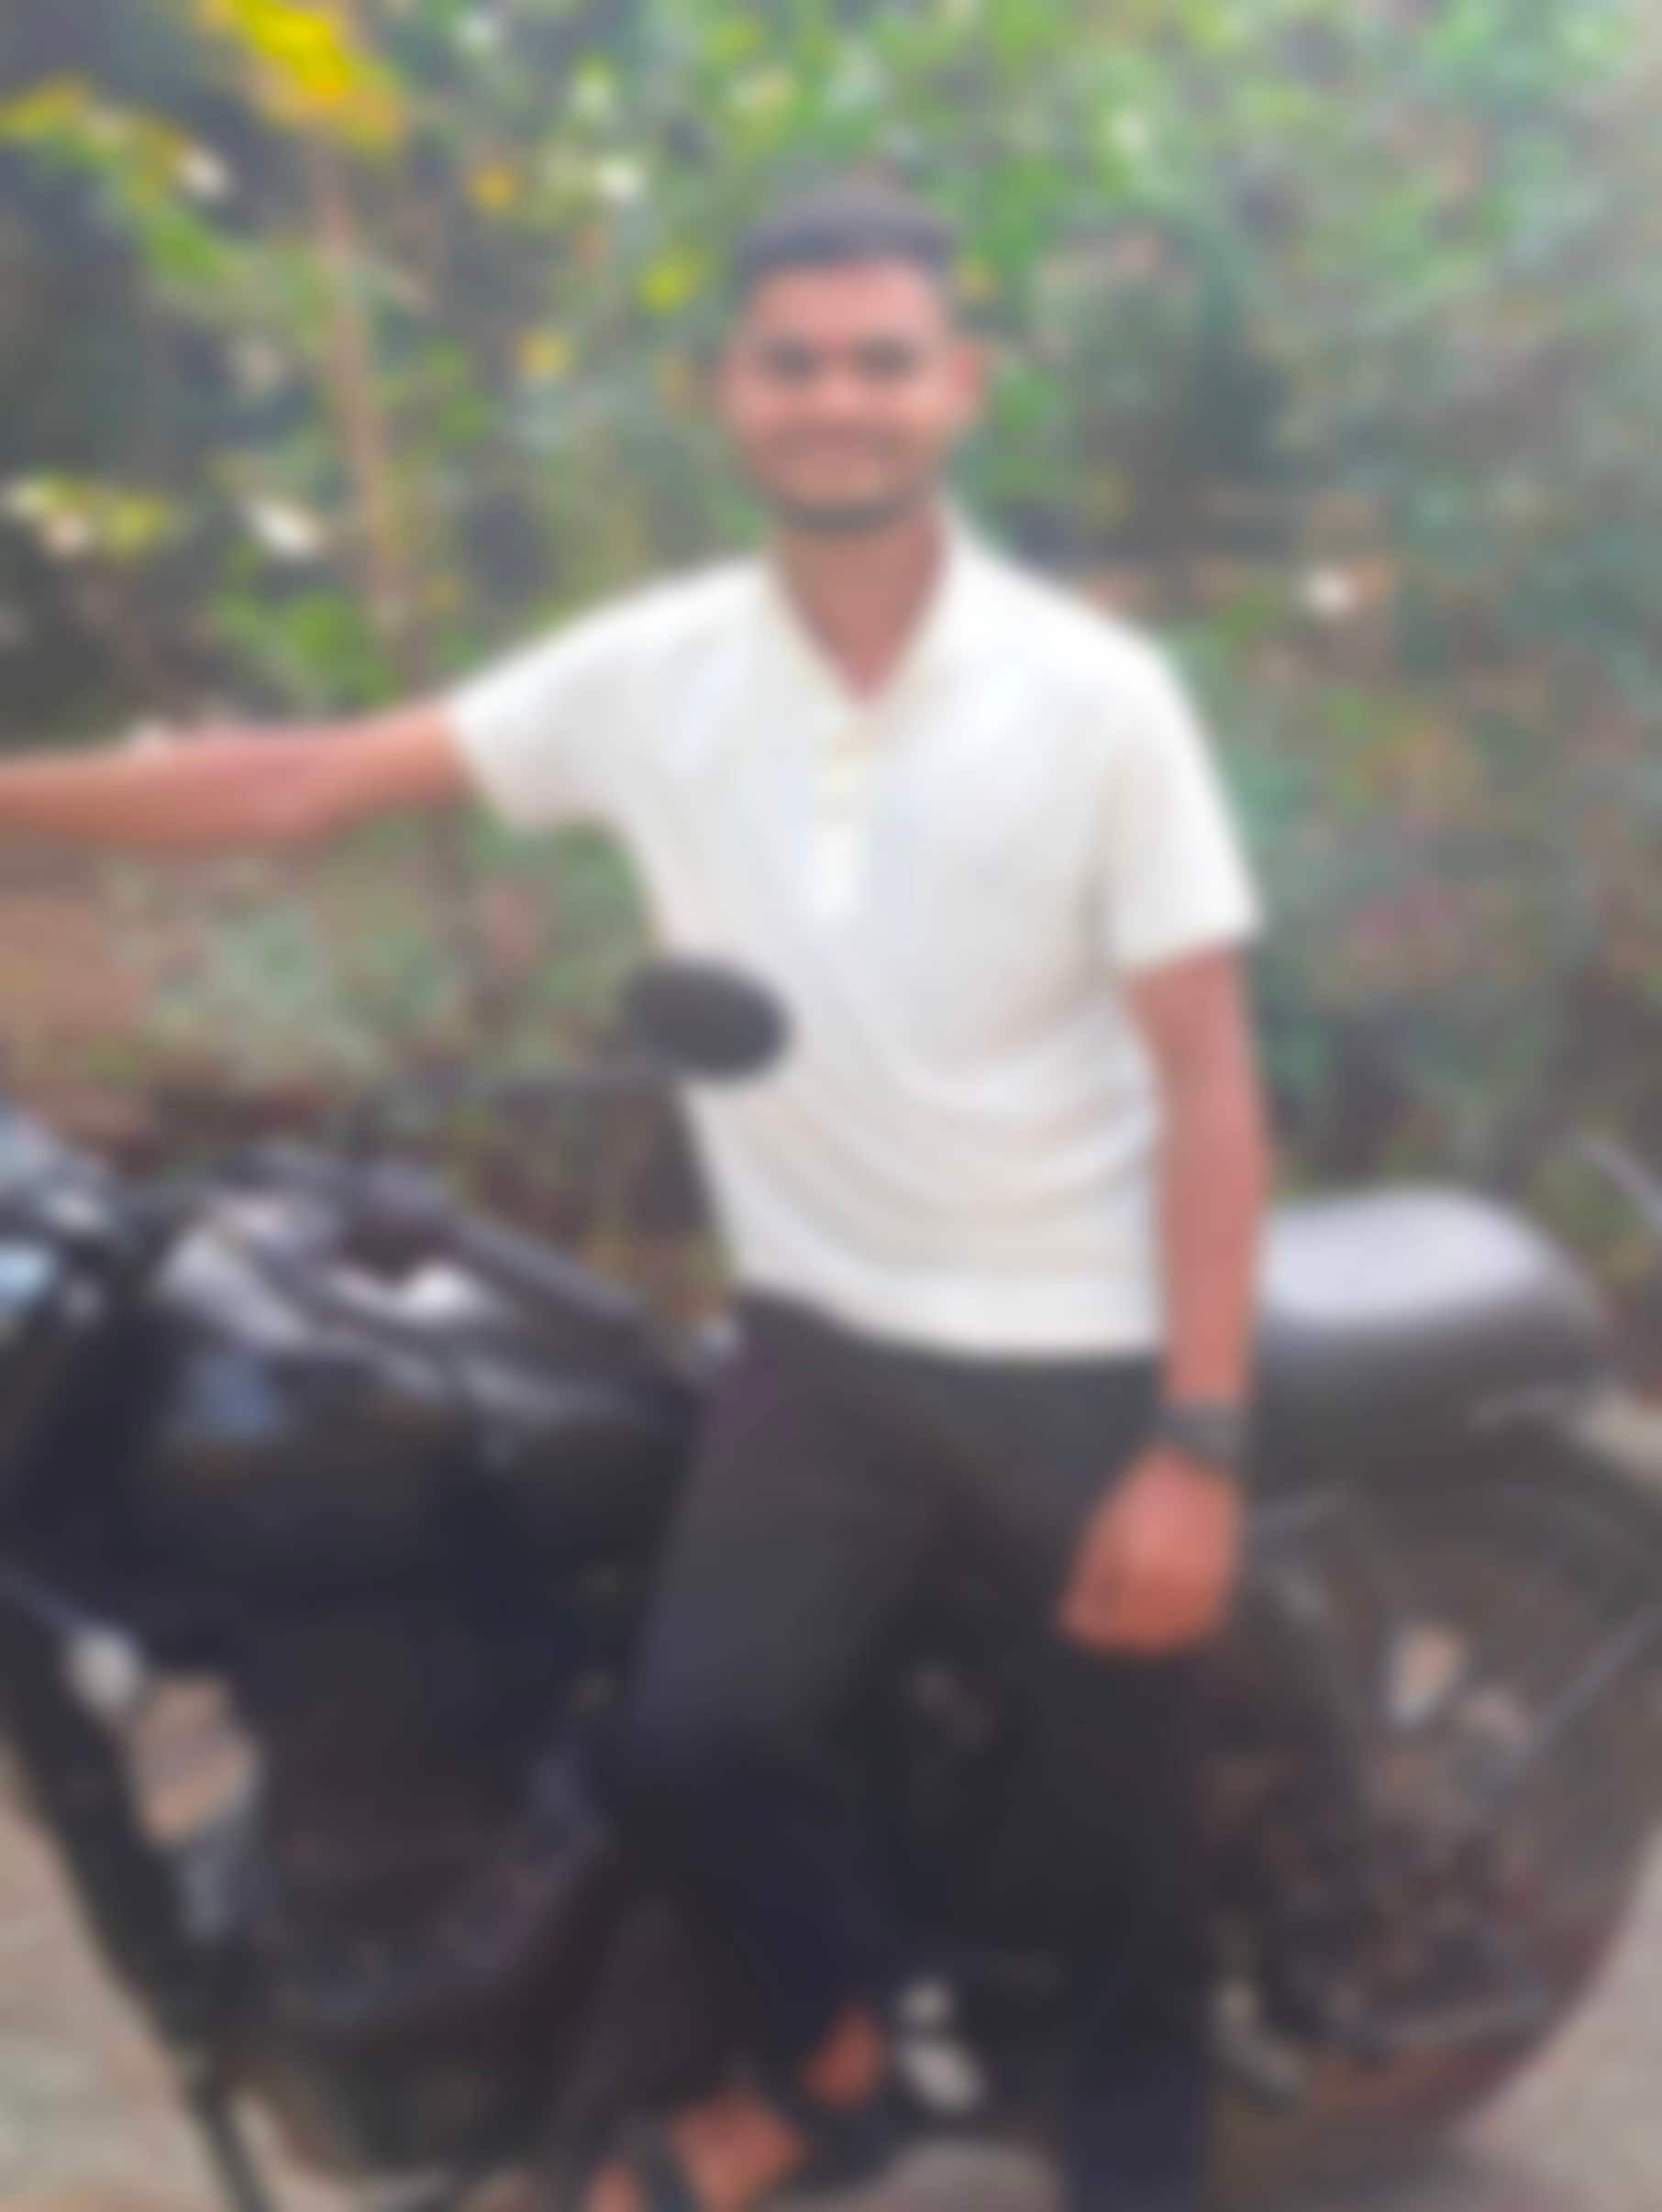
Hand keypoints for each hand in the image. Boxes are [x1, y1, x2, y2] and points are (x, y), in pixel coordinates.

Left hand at [1057, 1444, 1241, 1655]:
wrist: (1194, 1469)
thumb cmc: (1141, 1496)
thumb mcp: (1104, 1533)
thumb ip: (1089, 1582)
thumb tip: (1072, 1622)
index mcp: (1139, 1569)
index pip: (1111, 1625)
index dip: (1090, 1630)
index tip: (1076, 1623)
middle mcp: (1173, 1582)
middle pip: (1139, 1634)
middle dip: (1114, 1633)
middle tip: (1098, 1622)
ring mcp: (1202, 1584)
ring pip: (1171, 1634)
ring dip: (1146, 1634)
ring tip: (1127, 1618)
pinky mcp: (1221, 1581)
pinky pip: (1198, 1622)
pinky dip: (1178, 1627)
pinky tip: (1161, 1615)